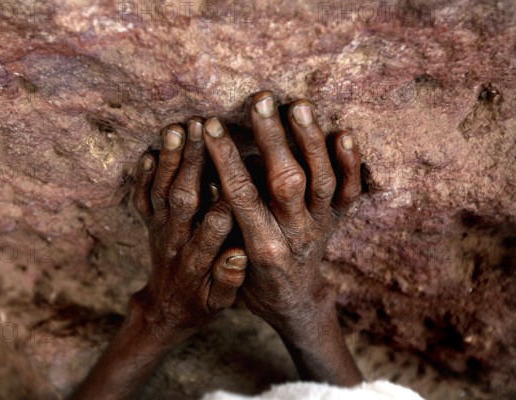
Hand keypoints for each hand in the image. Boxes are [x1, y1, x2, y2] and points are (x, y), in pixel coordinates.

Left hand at [73, 119, 246, 399]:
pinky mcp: (148, 225)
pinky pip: (141, 199)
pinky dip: (142, 177)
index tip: (234, 172)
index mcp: (197, 260)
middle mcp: (175, 241)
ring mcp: (158, 231)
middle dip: (192, 163)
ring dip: (168, 159)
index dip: (223, 200)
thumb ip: (229, 281)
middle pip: (183, 198)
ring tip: (177, 129)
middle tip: (202, 129)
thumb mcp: (220, 303)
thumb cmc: (200, 304)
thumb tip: (240, 255)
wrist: (164, 310)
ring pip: (160, 192)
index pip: (214, 226)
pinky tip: (149, 152)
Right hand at [201, 91, 361, 383]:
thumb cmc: (252, 280)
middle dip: (273, 140)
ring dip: (310, 142)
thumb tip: (204, 179)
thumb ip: (219, 224)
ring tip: (298, 106)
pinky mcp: (338, 219)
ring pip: (321, 180)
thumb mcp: (227, 261)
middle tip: (261, 101)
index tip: (210, 126)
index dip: (225, 158)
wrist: (293, 302)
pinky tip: (344, 134)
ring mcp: (321, 225)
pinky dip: (351, 164)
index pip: (241, 194)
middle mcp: (295, 233)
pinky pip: (350, 192)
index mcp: (261, 245)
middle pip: (286, 182)